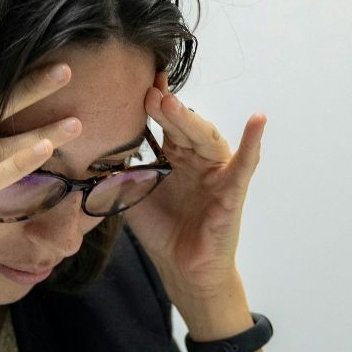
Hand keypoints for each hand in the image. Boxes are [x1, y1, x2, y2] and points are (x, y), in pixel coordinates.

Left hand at [125, 70, 265, 302]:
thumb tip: (93, 147)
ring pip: (206, 138)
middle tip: (147, 91)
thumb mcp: (132, 196)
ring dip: (189, 119)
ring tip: (170, 102)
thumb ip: (118, 171)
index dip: (152, 103)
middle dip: (164, 108)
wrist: (181, 269)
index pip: (164, 122)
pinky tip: (258, 119)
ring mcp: (216, 172)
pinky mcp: (233, 190)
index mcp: (174, 156)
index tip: (137, 82)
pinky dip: (253, 141)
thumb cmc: (162, 231)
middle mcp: (196, 158)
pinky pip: (245, 163)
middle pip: (182, 126)